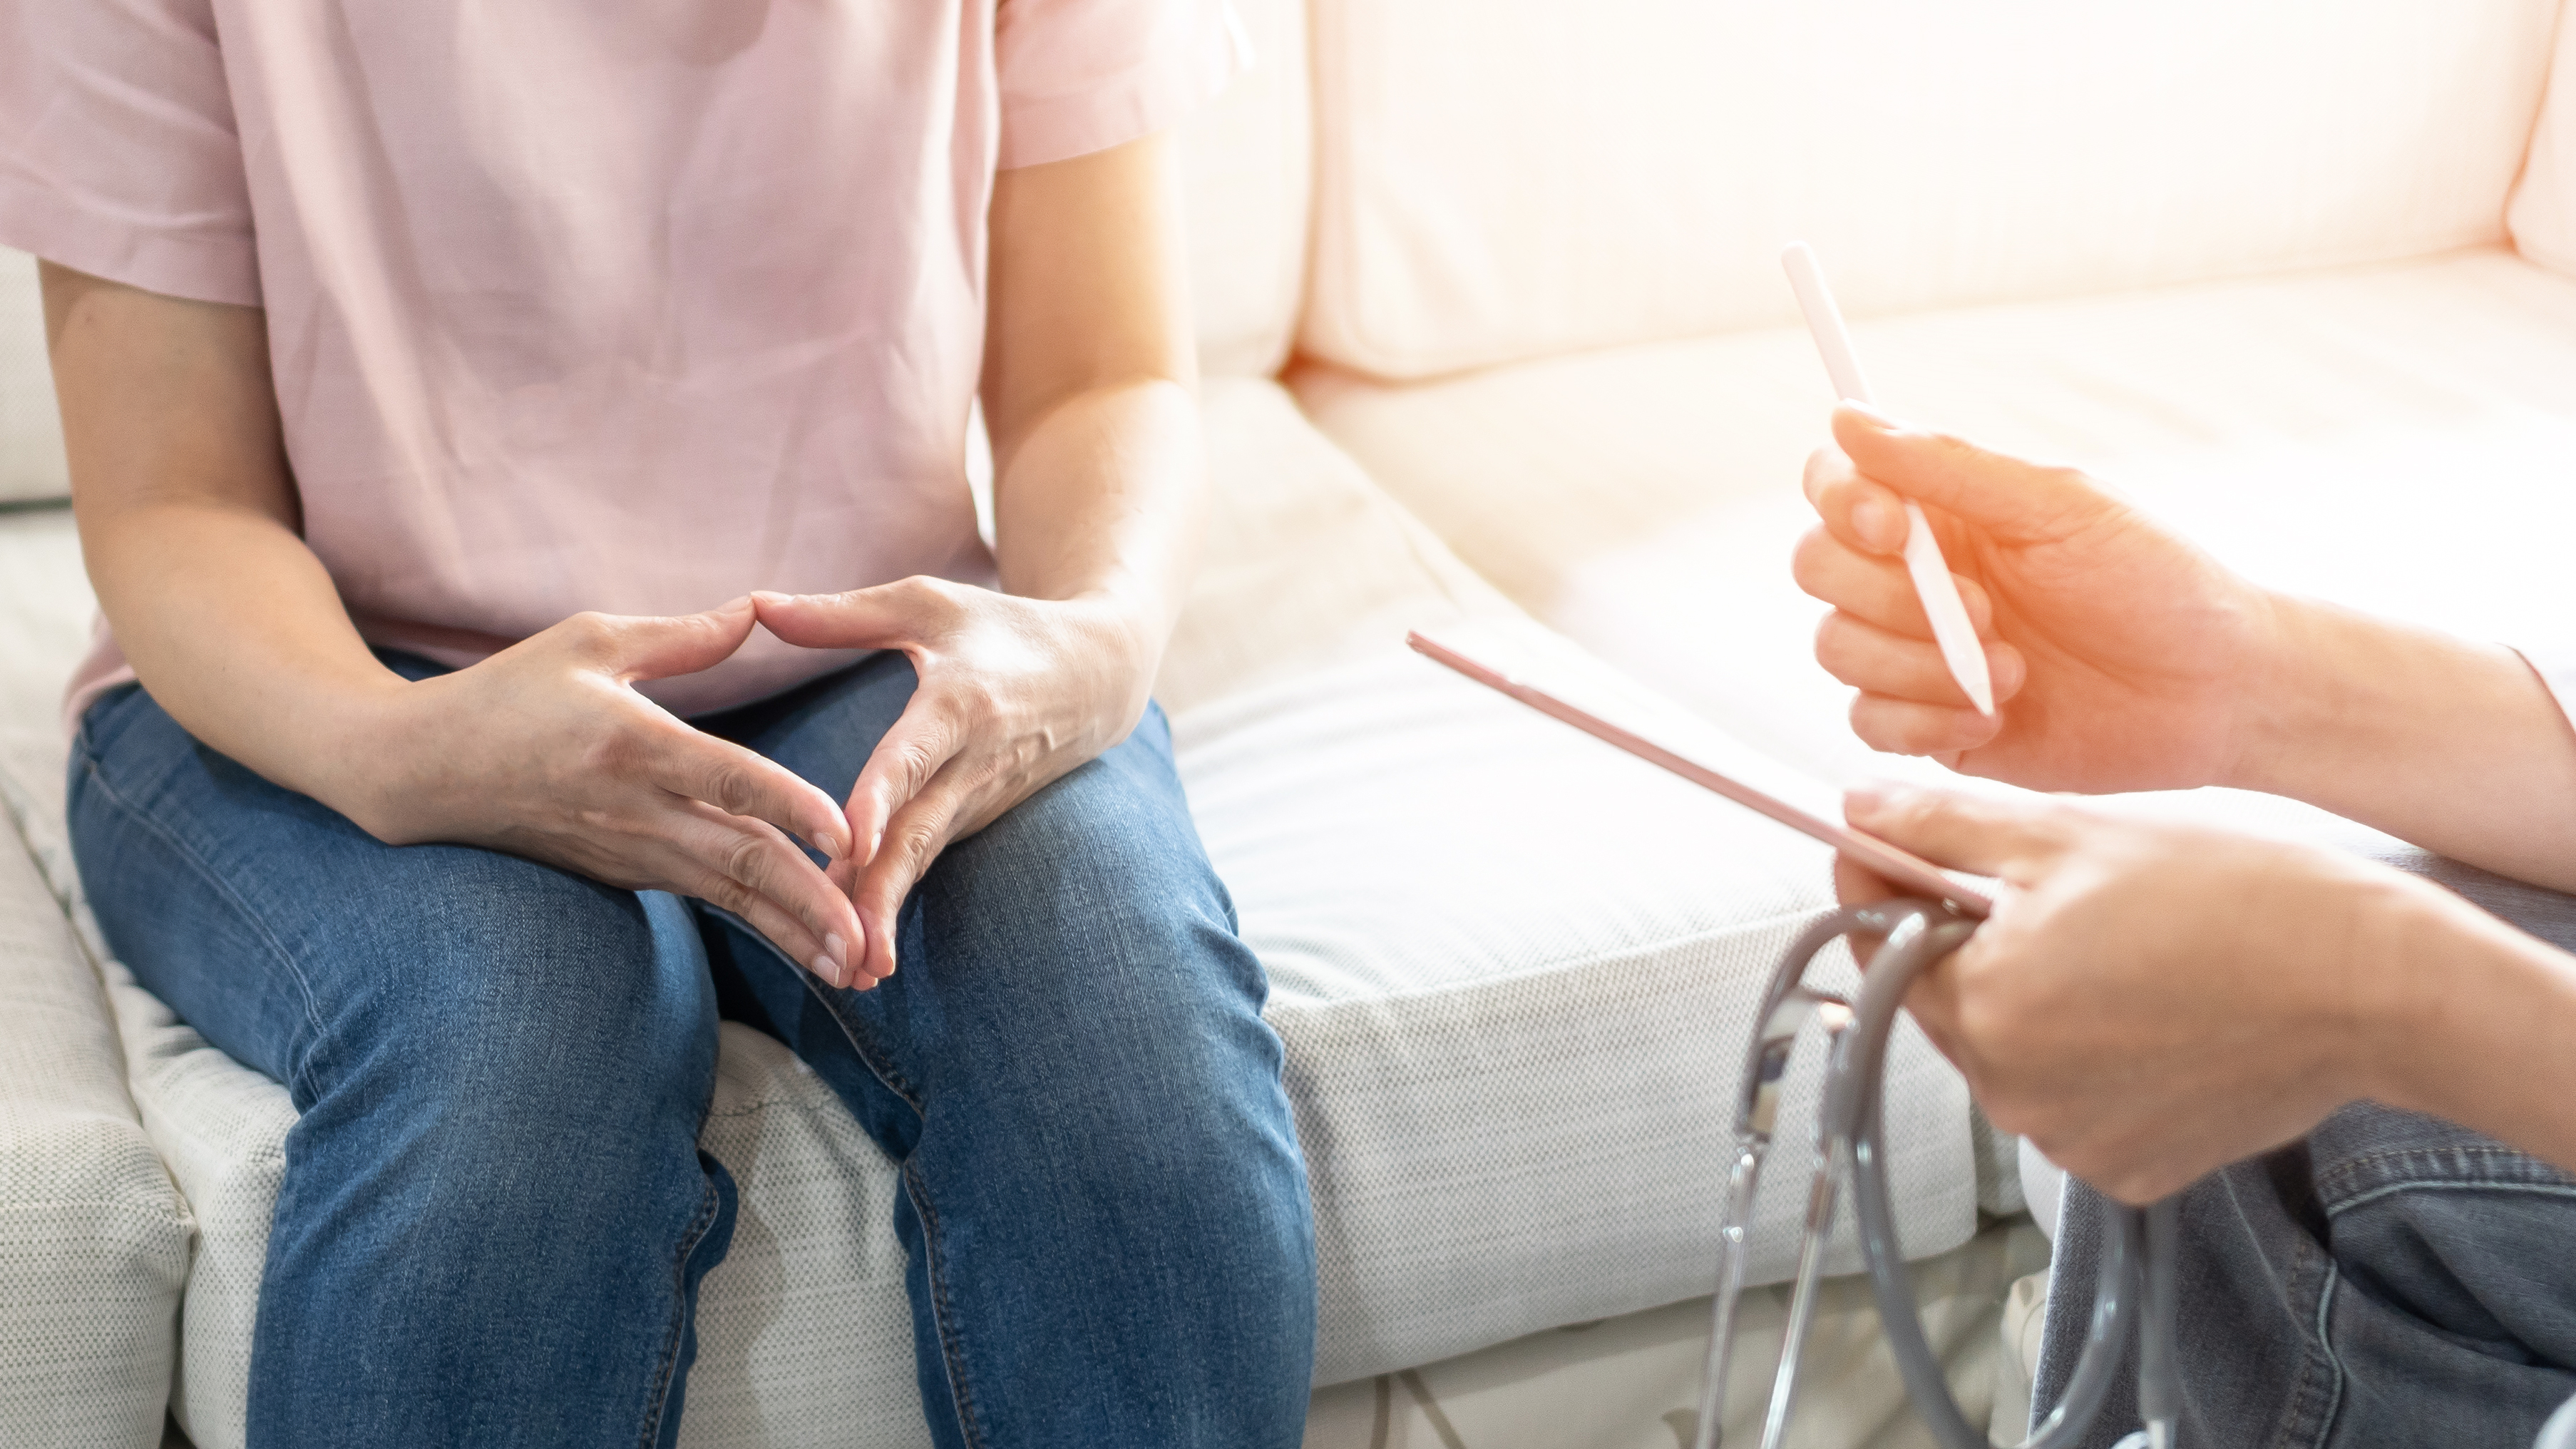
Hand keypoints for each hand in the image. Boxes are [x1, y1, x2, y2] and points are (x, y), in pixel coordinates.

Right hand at [349, 600, 867, 985]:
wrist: (422, 771)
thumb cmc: (508, 692)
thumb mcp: (588, 642)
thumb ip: (682, 635)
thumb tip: (760, 608)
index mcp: (633, 742)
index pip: (727, 779)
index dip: (791, 806)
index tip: (848, 835)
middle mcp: (635, 809)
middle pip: (739, 860)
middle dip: (810, 904)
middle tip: (870, 940)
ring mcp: (630, 850)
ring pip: (729, 895)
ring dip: (794, 933)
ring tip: (856, 968)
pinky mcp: (625, 874)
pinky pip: (707, 898)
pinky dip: (762, 925)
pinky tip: (811, 948)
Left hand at [751, 578, 1156, 980]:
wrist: (1098, 675)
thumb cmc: (1004, 629)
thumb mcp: (929, 604)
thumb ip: (841, 614)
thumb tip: (757, 606)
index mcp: (959, 704)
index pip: (914, 757)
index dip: (883, 800)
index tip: (854, 842)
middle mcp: (971, 765)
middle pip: (919, 836)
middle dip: (884, 895)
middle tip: (852, 951)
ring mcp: (974, 801)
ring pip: (920, 861)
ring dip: (885, 915)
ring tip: (850, 972)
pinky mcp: (970, 819)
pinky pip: (922, 861)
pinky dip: (890, 903)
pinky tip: (854, 950)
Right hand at [1793, 404, 2278, 791]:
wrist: (2216, 694)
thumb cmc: (2158, 586)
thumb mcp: (2061, 508)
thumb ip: (1949, 465)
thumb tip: (1851, 418)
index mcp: (1944, 514)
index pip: (1835, 486)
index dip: (1840, 502)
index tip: (1892, 527)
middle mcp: (1916, 579)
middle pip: (1817, 570)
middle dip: (1883, 595)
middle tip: (1977, 608)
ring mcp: (1916, 654)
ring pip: (1835, 649)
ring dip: (1914, 664)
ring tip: (2009, 669)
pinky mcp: (1930, 726)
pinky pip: (1869, 723)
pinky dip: (1924, 722)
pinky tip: (1994, 717)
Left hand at [1834, 784, 2430, 1203]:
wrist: (2370, 984)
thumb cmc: (2228, 896)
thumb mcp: (2069, 836)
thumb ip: (1946, 828)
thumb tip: (1856, 809)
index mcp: (1983, 1009)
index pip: (1882, 947)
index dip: (1883, 889)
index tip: (1895, 847)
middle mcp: (2012, 1094)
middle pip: (1946, 1005)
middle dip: (1968, 946)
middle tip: (2038, 888)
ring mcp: (2073, 1141)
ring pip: (2010, 1055)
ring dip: (2033, 1001)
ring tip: (2117, 949)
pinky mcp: (2131, 1171)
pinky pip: (2074, 1105)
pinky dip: (2093, 1060)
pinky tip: (2153, 1013)